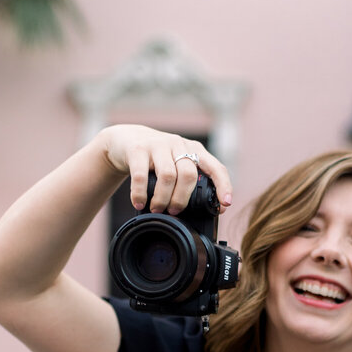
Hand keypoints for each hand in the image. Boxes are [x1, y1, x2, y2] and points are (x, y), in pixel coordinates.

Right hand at [98, 124, 232, 214]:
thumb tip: (207, 209)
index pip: (216, 167)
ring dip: (163, 198)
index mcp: (194, 150)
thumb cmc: (156, 159)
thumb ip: (190, 182)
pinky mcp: (137, 149)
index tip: (225, 203)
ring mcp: (158, 145)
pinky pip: (141, 175)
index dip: (223, 185)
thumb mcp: (176, 164)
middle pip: (189, 175)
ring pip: (168, 175)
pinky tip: (140, 203)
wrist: (126, 139)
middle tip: (174, 211)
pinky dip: (140, 194)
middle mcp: (179, 145)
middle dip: (183, 199)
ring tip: (157, 209)